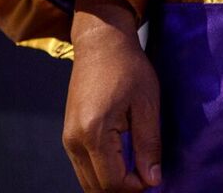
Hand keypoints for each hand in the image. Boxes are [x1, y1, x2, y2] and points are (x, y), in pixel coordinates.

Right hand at [64, 0, 160, 192]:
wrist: (101, 43)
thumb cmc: (128, 67)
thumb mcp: (148, 103)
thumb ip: (149, 144)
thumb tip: (152, 180)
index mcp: (93, 133)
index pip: (112, 182)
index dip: (136, 186)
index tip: (155, 176)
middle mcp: (74, 141)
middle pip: (96, 188)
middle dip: (123, 188)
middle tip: (147, 176)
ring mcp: (67, 139)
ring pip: (87, 180)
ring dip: (112, 182)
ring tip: (138, 169)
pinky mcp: (69, 135)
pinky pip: (84, 167)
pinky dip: (102, 171)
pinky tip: (123, 160)